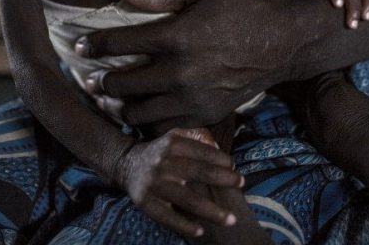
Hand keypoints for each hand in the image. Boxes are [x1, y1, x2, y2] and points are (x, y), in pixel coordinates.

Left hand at [78, 0, 307, 129]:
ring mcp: (193, 99)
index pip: (118, 44)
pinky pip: (162, 128)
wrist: (283, 44)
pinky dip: (146, 122)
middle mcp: (181, 72)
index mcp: (177, 36)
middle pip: (121, 84)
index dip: (93, 45)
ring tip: (110, 98)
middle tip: (91, 78)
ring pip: (137, 113)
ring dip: (118, 106)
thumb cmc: (241, 9)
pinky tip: (141, 109)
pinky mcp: (205, 116)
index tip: (81, 46)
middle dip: (100, 81)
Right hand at [117, 128, 241, 238]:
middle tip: (242, 185)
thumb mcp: (174, 137)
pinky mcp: (145, 202)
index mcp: (172, 144)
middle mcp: (163, 162)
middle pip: (198, 173)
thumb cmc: (160, 152)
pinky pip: (168, 217)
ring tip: (231, 219)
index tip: (235, 170)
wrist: (127, 165)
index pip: (203, 152)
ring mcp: (154, 183)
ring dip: (211, 211)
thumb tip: (221, 150)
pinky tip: (201, 231)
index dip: (222, 160)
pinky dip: (185, 225)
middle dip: (223, 179)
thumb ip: (196, 139)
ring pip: (187, 199)